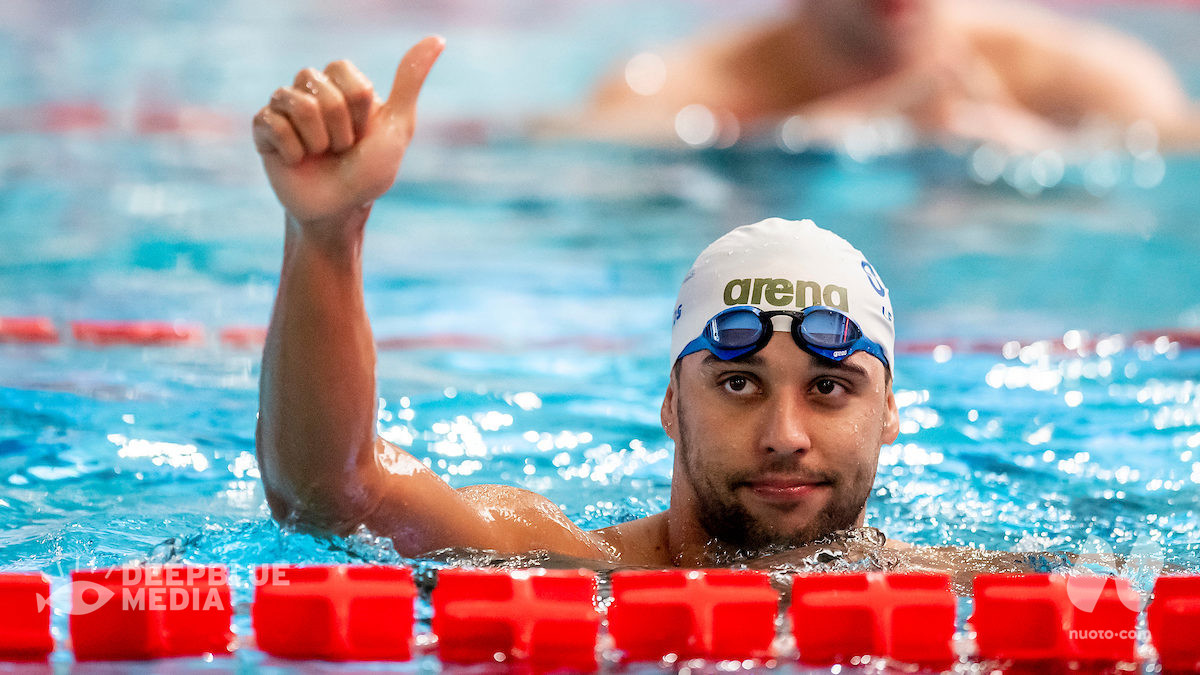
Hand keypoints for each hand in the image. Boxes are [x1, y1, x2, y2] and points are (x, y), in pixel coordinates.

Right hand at [252, 36, 444, 233]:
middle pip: (319, 85)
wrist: (339, 211)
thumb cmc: (370, 172)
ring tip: (320, 155)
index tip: (363, 132)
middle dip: (339, 127)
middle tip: (341, 149)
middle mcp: (312, 90)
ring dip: (317, 140)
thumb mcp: (397, 126)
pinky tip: (297, 161)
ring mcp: (285, 108)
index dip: (357, 107)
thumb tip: (438, 39)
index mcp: (342, 84)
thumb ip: (410, 81)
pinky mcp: (263, 129)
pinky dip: (292, 150)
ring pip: (295, 103)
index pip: (342, 69)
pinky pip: (271, 123)